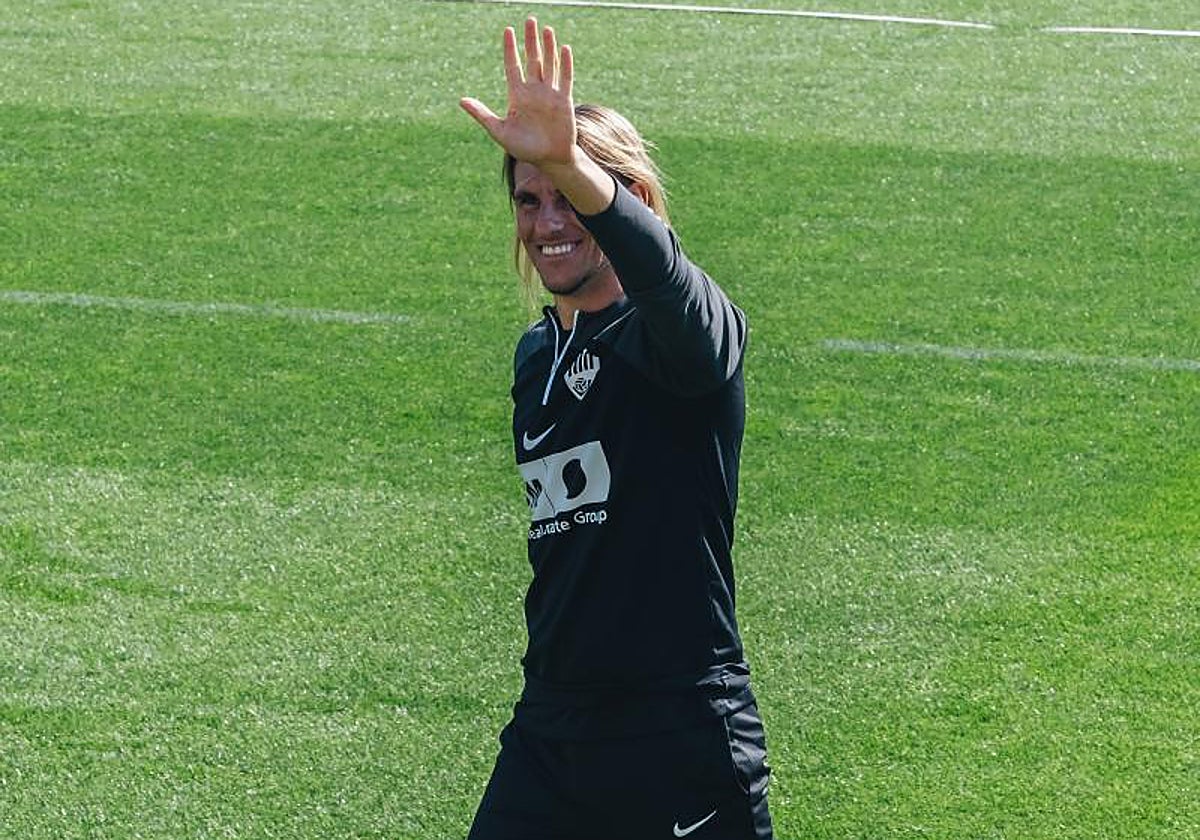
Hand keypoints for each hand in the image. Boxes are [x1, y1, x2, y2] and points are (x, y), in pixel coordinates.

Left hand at [460, 17, 575, 168]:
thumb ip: (482, 115)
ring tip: (546, 29)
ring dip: (548, 47)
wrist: (549, 160)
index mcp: (517, 96)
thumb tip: (461, 100)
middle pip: (532, 60)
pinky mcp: (564, 100)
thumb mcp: (499, 132)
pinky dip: (564, 64)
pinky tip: (563, 48)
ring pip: (549, 65)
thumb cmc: (524, 148)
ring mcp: (550, 94)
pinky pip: (565, 78)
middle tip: (529, 20)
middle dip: (530, 40)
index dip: (510, 49)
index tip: (507, 31)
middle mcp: (534, 91)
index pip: (513, 66)